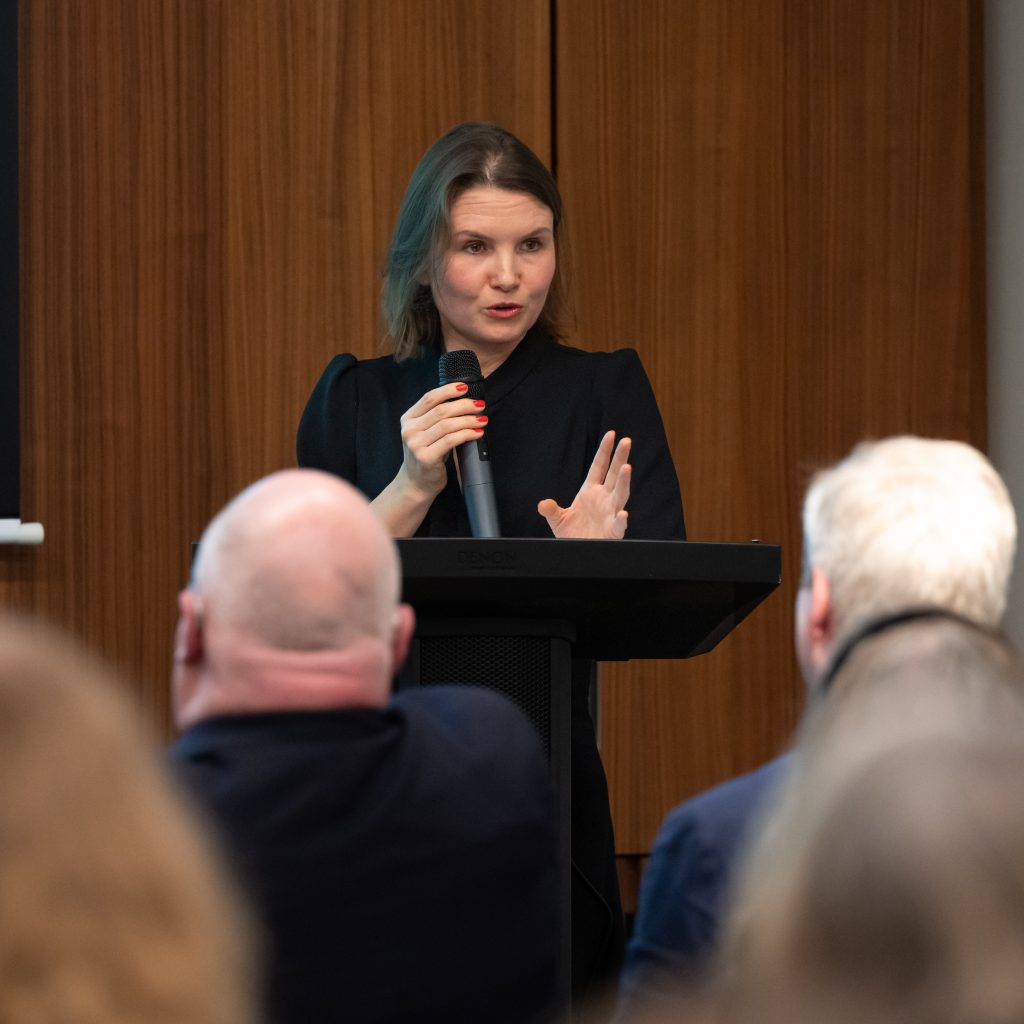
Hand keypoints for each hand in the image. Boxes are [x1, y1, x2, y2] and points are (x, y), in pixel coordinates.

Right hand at [397, 383, 487, 499]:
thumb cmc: (426, 456)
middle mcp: (409, 430)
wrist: (416, 484)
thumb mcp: (426, 433)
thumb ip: (436, 418)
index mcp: (408, 419)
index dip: (448, 390)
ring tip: (482, 419)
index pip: (429, 398)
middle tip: (480, 405)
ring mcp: (416, 444)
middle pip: (441, 410)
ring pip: (448, 425)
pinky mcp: (426, 457)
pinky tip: (477, 433)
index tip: (465, 387)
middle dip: (464, 405)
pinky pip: (451, 440)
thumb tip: (464, 401)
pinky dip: (467, 434)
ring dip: (469, 420)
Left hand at [537, 431, 631, 538]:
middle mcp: (604, 499)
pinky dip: (621, 519)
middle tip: (626, 441)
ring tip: (627, 467)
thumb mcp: (557, 519)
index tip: (611, 434)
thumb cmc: (572, 534)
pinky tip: (622, 514)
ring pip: (620, 494)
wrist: (577, 552)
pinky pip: (618, 524)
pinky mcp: (613, 530)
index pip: (599, 467)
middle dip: (620, 458)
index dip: (605, 451)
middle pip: (614, 475)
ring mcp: (610, 513)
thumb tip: (542, 504)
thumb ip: (551, 509)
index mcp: (590, 492)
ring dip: (624, 482)